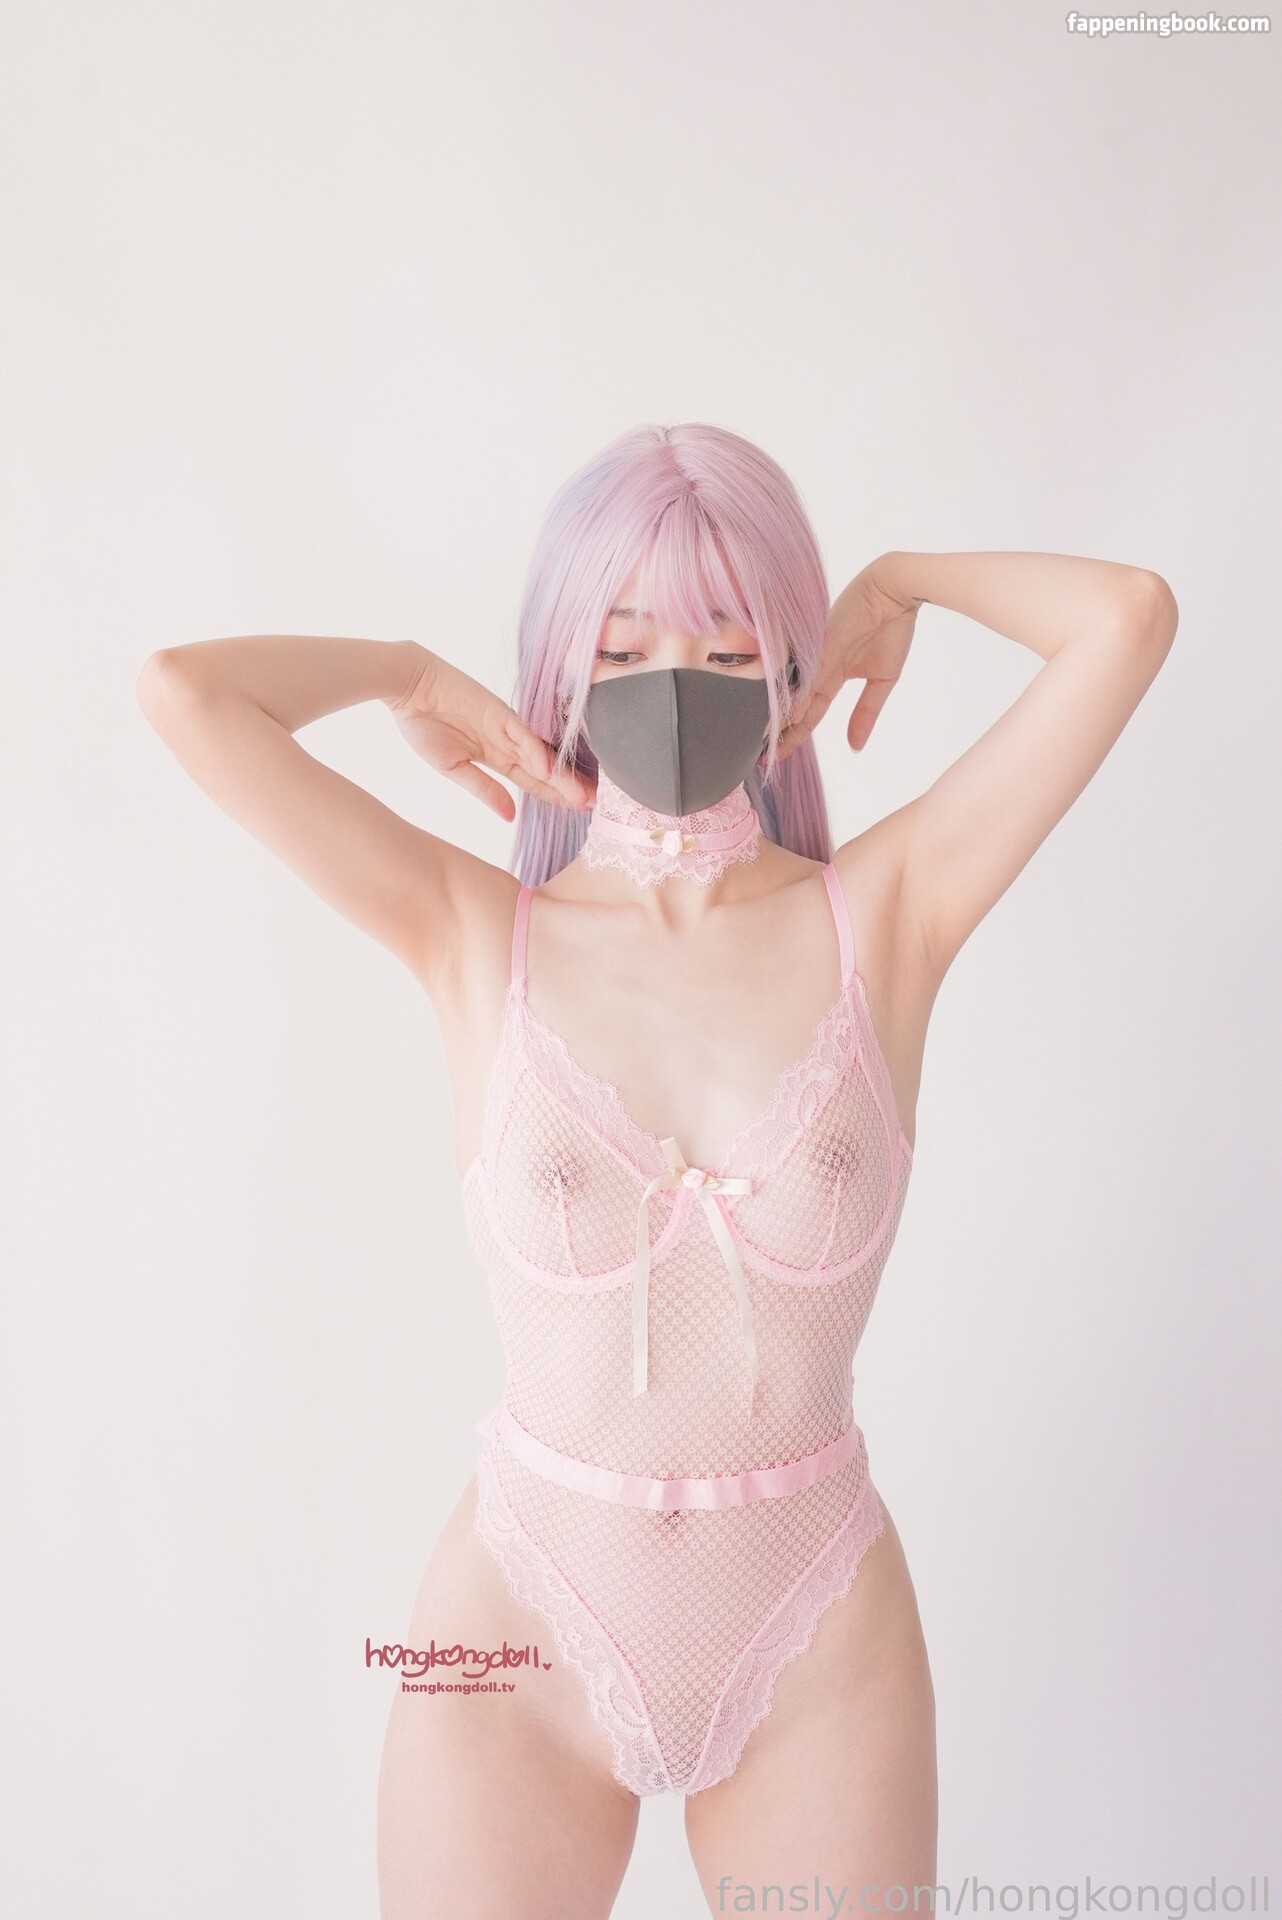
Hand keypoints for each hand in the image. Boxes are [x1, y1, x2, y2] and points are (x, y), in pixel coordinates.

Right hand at [385, 649, 593, 819]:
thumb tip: (510, 816)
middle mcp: (506, 742)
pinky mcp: (499, 711)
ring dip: (561, 776)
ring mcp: (505, 726)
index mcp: (495, 755)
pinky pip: (522, 734)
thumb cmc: (424, 724)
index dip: (554, 796)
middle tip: (595, 805)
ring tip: (583, 796)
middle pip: (544, 770)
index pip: (532, 781)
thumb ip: (484, 790)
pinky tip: (549, 771)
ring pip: (540, 755)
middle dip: (568, 789)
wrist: (408, 688)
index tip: (577, 812)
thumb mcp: (453, 768)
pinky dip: (535, 752)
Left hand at [778, 557, 921, 758]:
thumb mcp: (882, 681)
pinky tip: (786, 714)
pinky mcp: (822, 641)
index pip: (808, 714)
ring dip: (779, 717)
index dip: (794, 736)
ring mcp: (817, 655)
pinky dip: (798, 693)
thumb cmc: (889, 629)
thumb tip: (856, 746)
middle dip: (778, 735)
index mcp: (830, 677)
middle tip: (758, 759)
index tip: (778, 758)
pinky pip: (808, 672)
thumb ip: (866, 712)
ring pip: (794, 693)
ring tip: (760, 743)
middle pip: (794, 709)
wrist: (895, 592)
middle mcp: (818, 668)